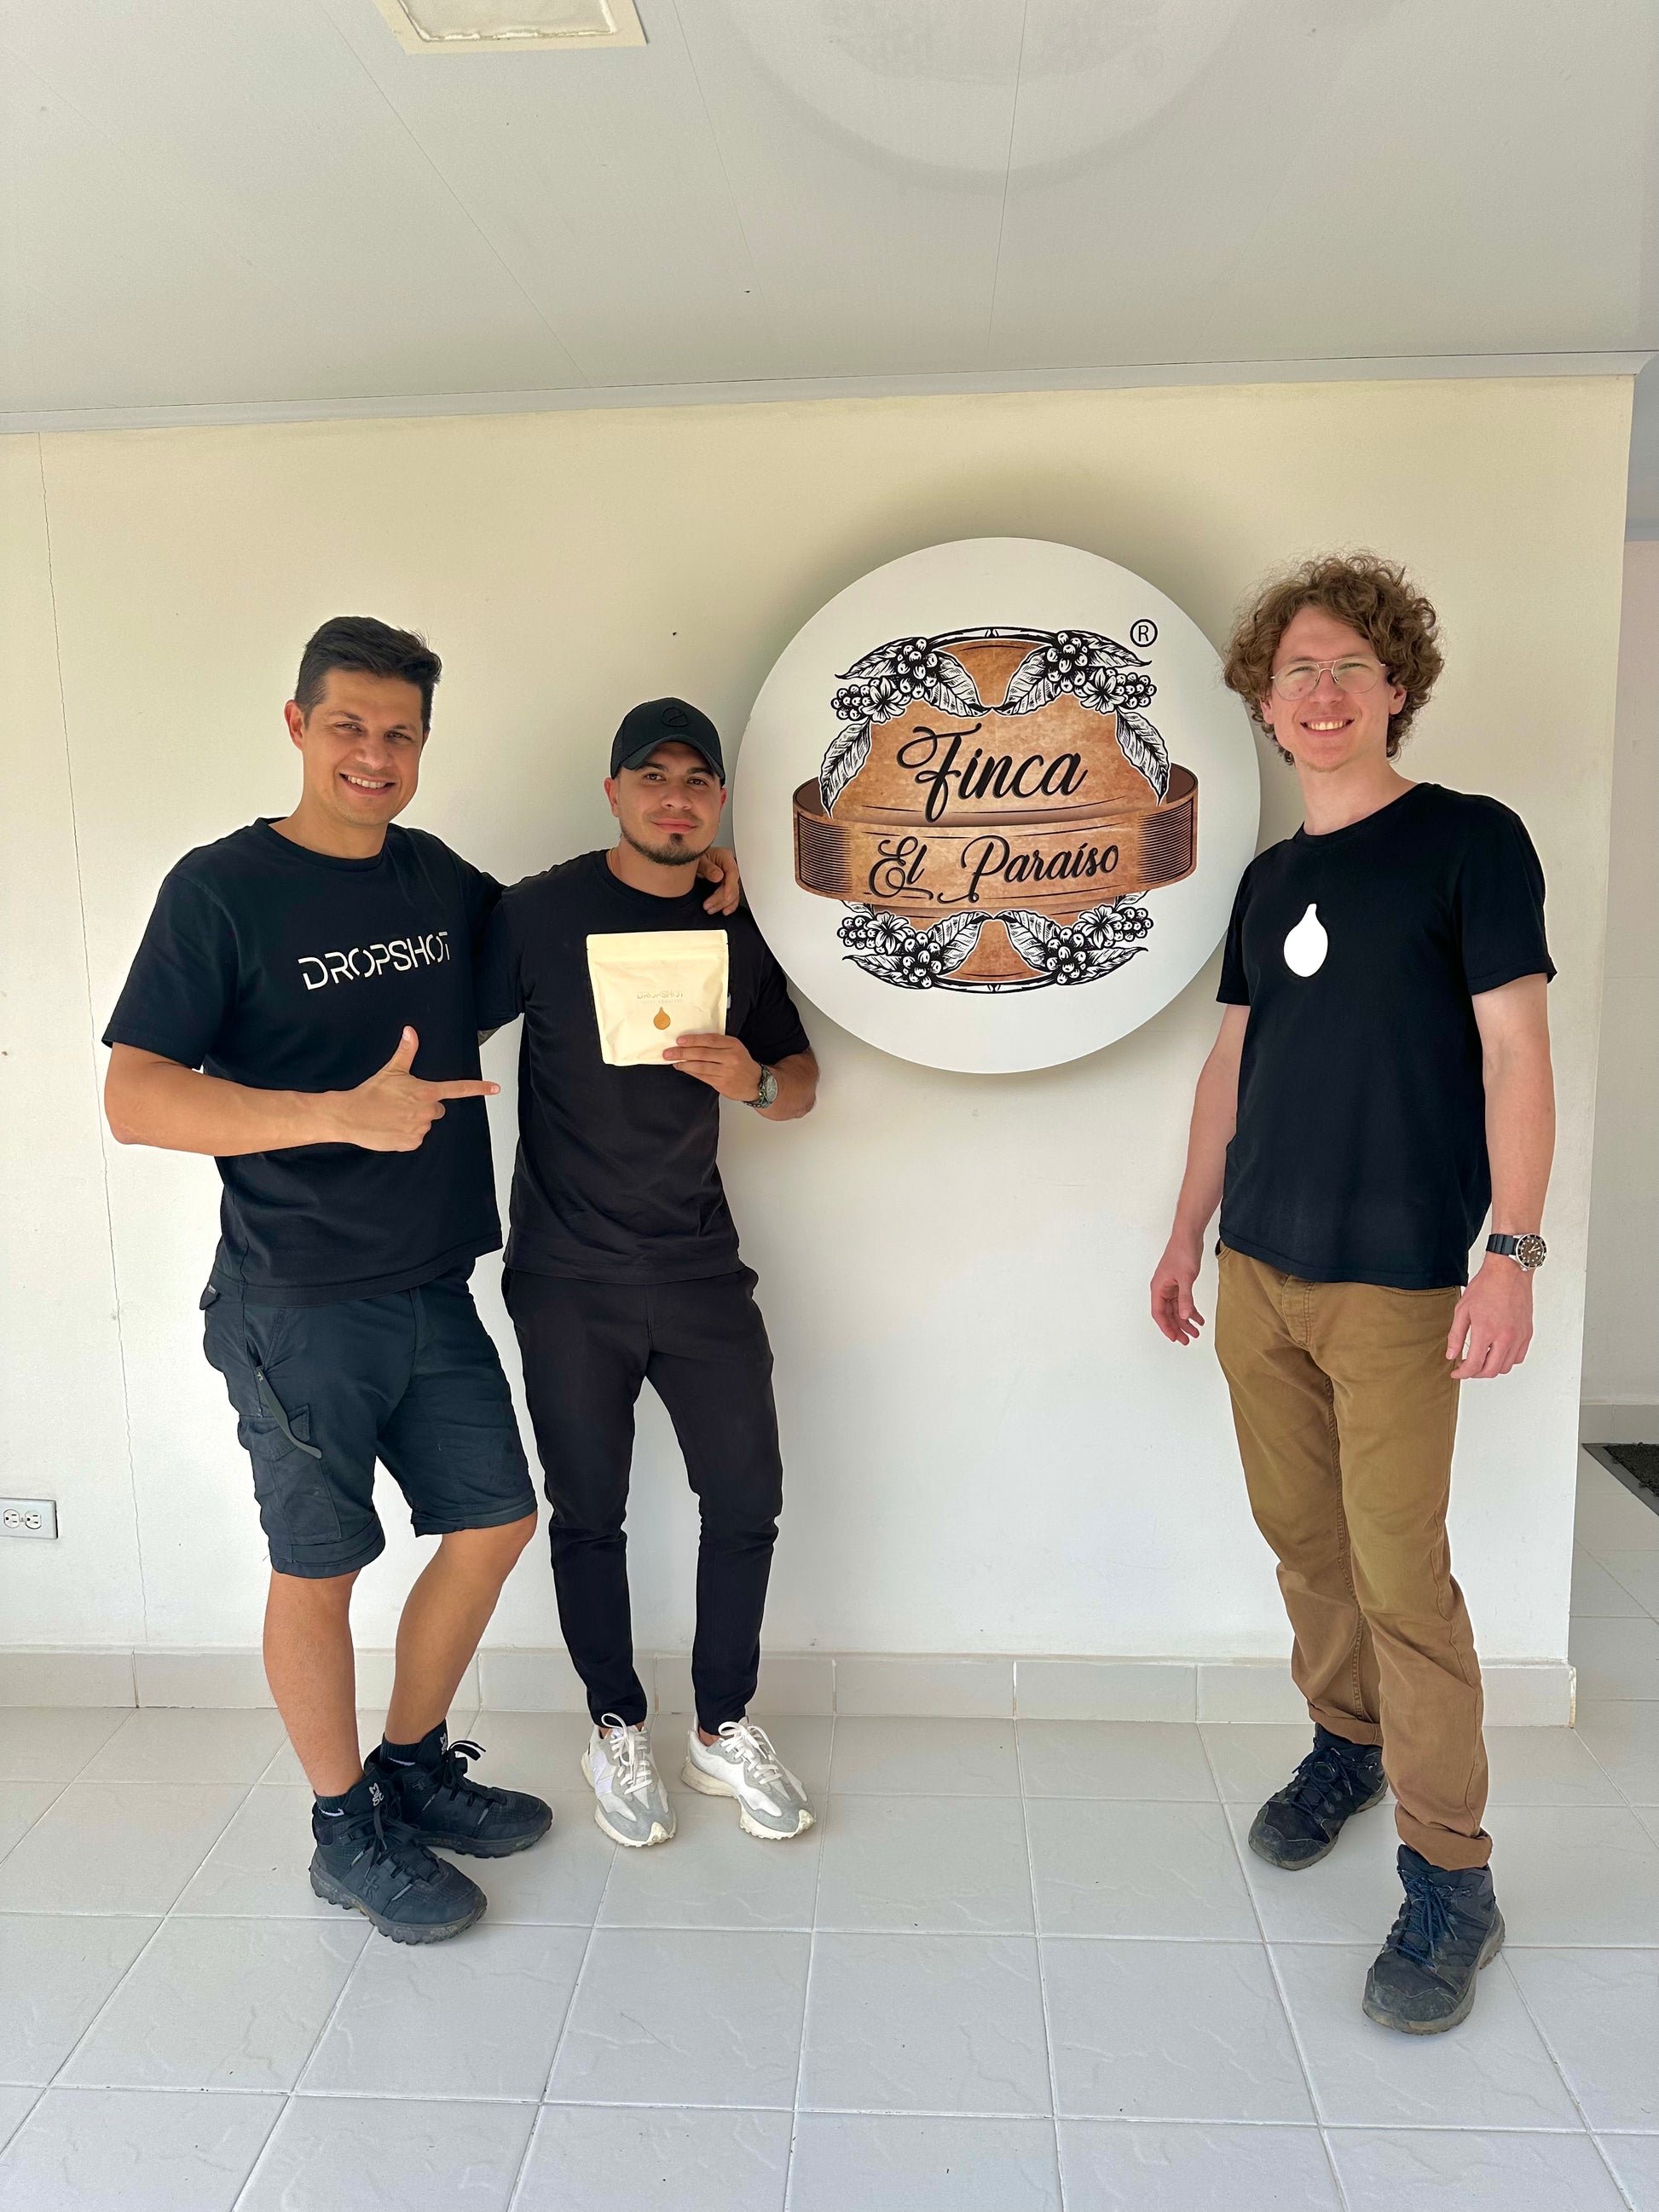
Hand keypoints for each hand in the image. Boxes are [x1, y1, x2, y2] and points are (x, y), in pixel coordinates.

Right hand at [331, 1028, 497, 1152]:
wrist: (351, 1116)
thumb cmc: (371, 1093)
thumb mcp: (391, 1070)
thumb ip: (406, 1051)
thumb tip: (411, 1032)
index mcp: (426, 1092)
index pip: (458, 1089)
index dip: (478, 1088)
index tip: (495, 1088)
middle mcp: (427, 1111)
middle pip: (437, 1108)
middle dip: (424, 1105)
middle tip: (403, 1102)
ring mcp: (420, 1129)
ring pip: (426, 1124)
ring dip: (415, 1120)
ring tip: (393, 1114)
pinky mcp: (411, 1143)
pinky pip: (416, 1138)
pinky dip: (407, 1134)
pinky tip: (391, 1127)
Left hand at [661, 1031, 761, 1100]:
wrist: (756, 1083)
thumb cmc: (742, 1063)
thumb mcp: (735, 1048)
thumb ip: (717, 1044)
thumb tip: (692, 1041)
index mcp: (733, 1045)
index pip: (710, 1040)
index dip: (693, 1040)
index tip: (679, 1040)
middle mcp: (731, 1057)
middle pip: (702, 1053)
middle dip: (682, 1052)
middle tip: (669, 1052)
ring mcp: (726, 1071)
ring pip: (700, 1066)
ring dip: (684, 1063)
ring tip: (673, 1061)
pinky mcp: (722, 1083)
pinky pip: (702, 1076)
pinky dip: (690, 1071)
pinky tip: (683, 1068)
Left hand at [697, 846, 741, 915]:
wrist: (689, 862)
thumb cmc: (695, 857)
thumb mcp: (698, 860)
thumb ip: (708, 868)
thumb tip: (718, 876)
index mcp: (725, 857)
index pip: (733, 873)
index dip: (730, 886)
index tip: (726, 897)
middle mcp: (729, 867)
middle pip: (732, 886)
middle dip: (721, 899)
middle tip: (708, 905)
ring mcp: (728, 877)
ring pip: (733, 894)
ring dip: (722, 904)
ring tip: (710, 909)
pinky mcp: (726, 886)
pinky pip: (732, 897)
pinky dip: (729, 906)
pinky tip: (724, 911)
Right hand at [1150, 1232, 1205, 1344]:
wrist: (1189, 1236)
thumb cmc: (1182, 1252)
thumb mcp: (1185, 1278)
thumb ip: (1185, 1299)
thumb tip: (1184, 1316)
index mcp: (1158, 1288)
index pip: (1159, 1313)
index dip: (1166, 1327)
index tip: (1175, 1338)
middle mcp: (1163, 1289)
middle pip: (1168, 1314)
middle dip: (1177, 1327)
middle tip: (1187, 1340)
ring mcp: (1171, 1286)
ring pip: (1177, 1309)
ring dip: (1185, 1320)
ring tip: (1196, 1332)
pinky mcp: (1180, 1283)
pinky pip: (1184, 1301)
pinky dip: (1191, 1310)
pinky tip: (1199, 1318)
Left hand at [1447, 1256, 1533, 1379]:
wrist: (1508, 1272)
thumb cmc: (1486, 1287)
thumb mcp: (1462, 1310)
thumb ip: (1456, 1335)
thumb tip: (1451, 1355)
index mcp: (1486, 1331)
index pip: (1474, 1365)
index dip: (1462, 1373)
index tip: (1457, 1372)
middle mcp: (1505, 1337)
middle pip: (1491, 1371)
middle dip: (1476, 1374)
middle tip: (1467, 1368)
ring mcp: (1519, 1336)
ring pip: (1506, 1367)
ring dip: (1491, 1368)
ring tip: (1481, 1359)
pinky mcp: (1527, 1333)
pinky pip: (1518, 1357)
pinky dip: (1507, 1360)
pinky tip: (1497, 1353)